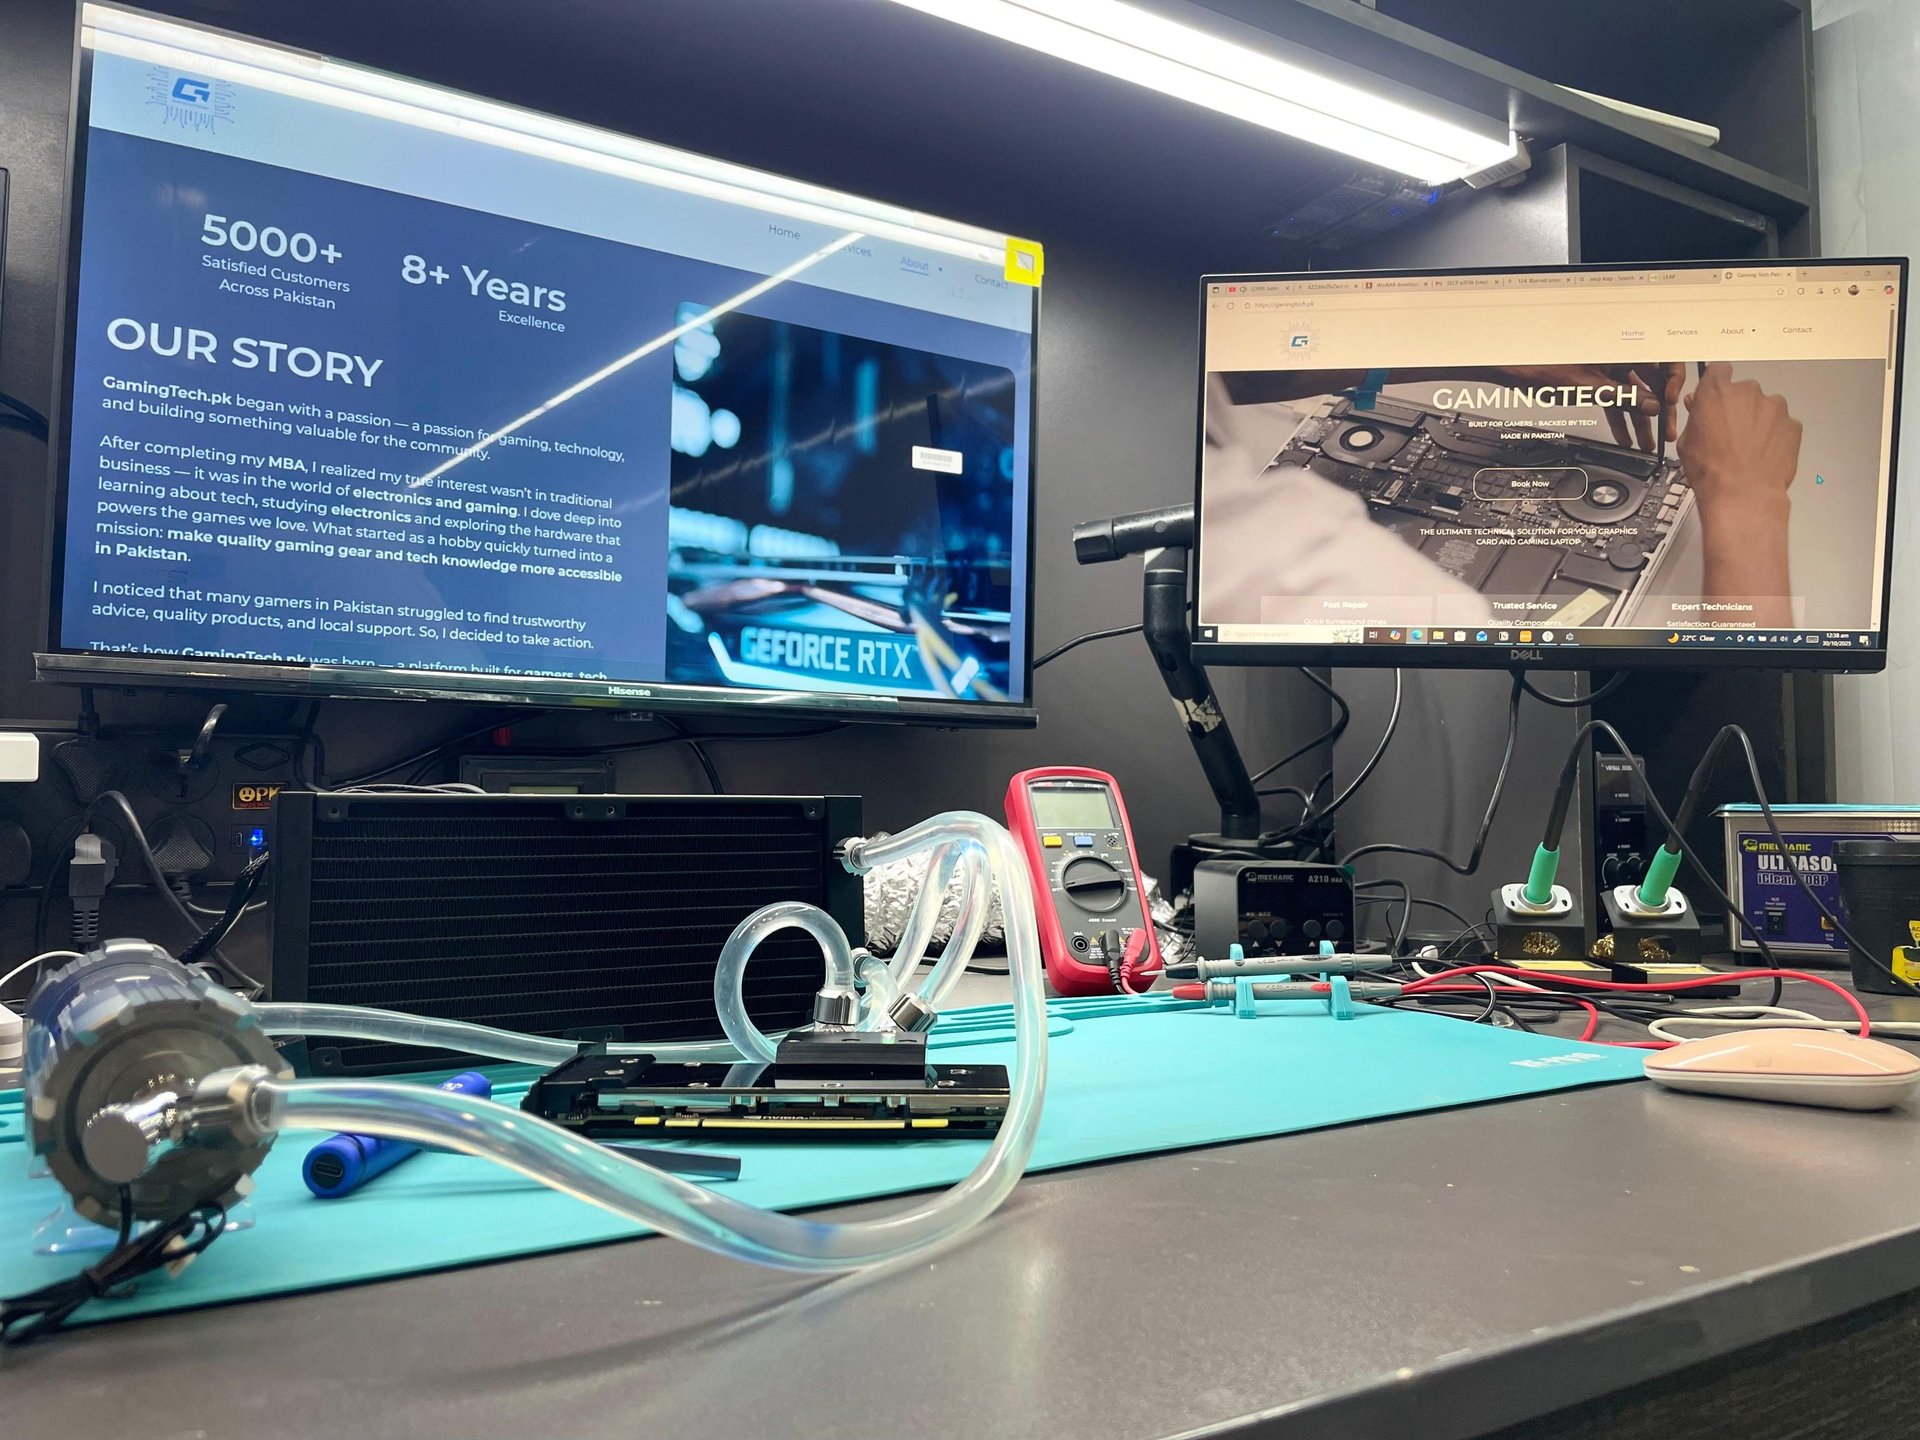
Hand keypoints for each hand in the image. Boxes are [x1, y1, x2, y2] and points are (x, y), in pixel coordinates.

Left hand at [1489, 363, 1683, 450]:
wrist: (1518, 371)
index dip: (1671, 388)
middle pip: (1650, 384)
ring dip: (1638, 420)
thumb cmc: (1545, 370)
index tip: (1670, 408)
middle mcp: (1619, 355)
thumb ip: (1624, 398)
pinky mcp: (1598, 380)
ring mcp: (1609, 367)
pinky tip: (1624, 437)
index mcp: (1623, 347)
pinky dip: (1619, 417)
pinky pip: (1616, 399)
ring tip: (1645, 444)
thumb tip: (1652, 408)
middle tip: (1662, 434)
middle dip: (1657, 412)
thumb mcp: (1590, 389)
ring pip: (1632, 395)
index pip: (1663, 364)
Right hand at [1676, 362, 1801, 624]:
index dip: (1716, 383)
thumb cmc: (1710, 470)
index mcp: (1717, 391)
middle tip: (1730, 431)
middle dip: (1739, 406)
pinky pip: (1782, 424)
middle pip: (1744, 390)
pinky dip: (1775, 435)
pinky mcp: (1793, 424)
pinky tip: (1764, 454)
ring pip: (1766, 407)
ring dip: (1759, 420)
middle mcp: (1748, 392)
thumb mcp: (1687, 443)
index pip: (1718, 371)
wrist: (1743, 494)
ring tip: (1749, 447)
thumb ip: (1696, 419)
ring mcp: (1775, 407)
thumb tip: (1699, 410)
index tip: (1715, 398)